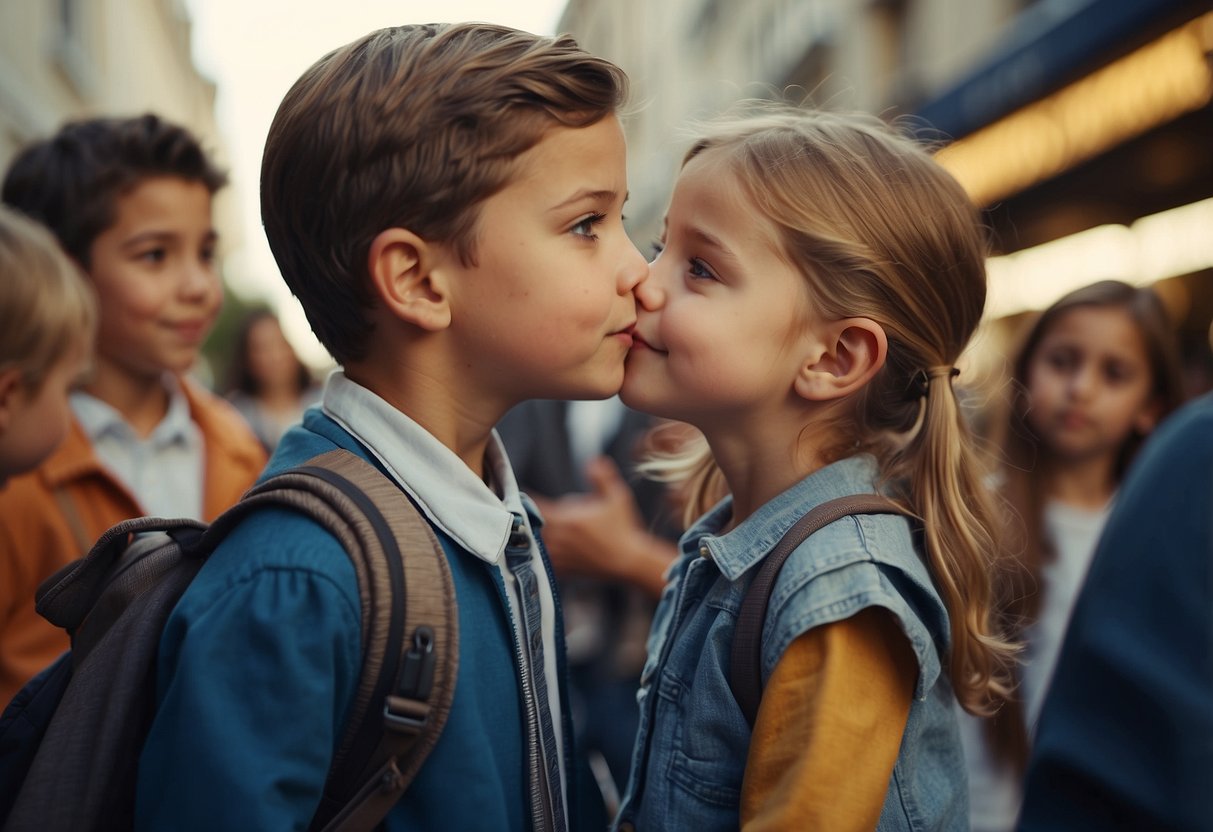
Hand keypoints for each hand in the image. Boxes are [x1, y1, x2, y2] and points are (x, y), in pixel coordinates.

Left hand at [531, 456, 674, 597]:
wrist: (629, 562)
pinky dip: (539, 555)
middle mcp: (560, 539)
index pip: (538, 506)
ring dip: (530, 536)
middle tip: (519, 510)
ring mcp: (561, 556)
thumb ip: (602, 477)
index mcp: (568, 520)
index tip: (520, 493)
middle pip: (532, 526)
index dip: (527, 499)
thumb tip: (593, 461)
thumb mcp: (617, 497)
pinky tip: (541, 549)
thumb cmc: (625, 530)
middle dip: (527, 517)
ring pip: (535, 544)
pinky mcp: (564, 570)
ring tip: (526, 529)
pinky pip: (544, 562)